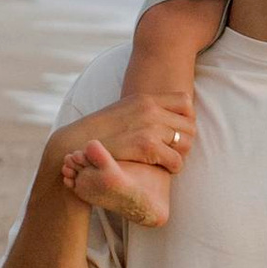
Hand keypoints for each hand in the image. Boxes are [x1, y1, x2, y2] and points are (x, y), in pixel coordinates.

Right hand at [50, 95, 195, 181]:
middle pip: (190, 124)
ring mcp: (150, 127)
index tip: (178, 130)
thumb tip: (162, 115)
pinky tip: (164, 169)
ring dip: (181, 154)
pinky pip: (176, 160)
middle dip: (186, 139)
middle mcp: (150, 109)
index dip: (187, 117)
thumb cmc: (99, 132)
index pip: (185, 101)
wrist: (76, 144)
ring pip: (187, 142)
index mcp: (145, 98)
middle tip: (174, 150)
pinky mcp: (147, 146)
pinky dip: (174, 167)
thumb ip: (143, 110)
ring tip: (169, 160)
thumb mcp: (123, 111)